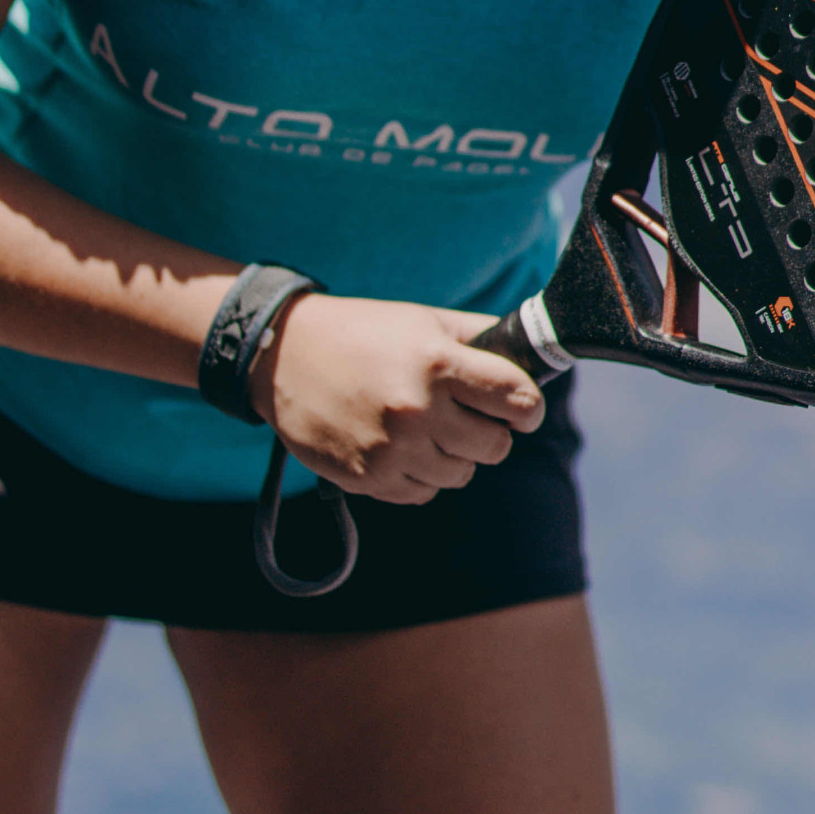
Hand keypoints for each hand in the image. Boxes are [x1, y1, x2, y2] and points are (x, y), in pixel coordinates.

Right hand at [250, 295, 544, 503]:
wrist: (282, 356)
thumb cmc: (362, 332)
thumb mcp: (423, 320)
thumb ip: (479, 337)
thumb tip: (532, 357)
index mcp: (438, 363)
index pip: (519, 402)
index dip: (527, 407)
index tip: (520, 408)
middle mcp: (418, 411)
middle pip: (496, 447)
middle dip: (491, 433)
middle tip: (469, 417)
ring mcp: (392, 450)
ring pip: (461, 475)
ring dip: (453, 456)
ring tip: (427, 428)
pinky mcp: (367, 479)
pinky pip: (423, 493)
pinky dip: (420, 475)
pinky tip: (400, 446)